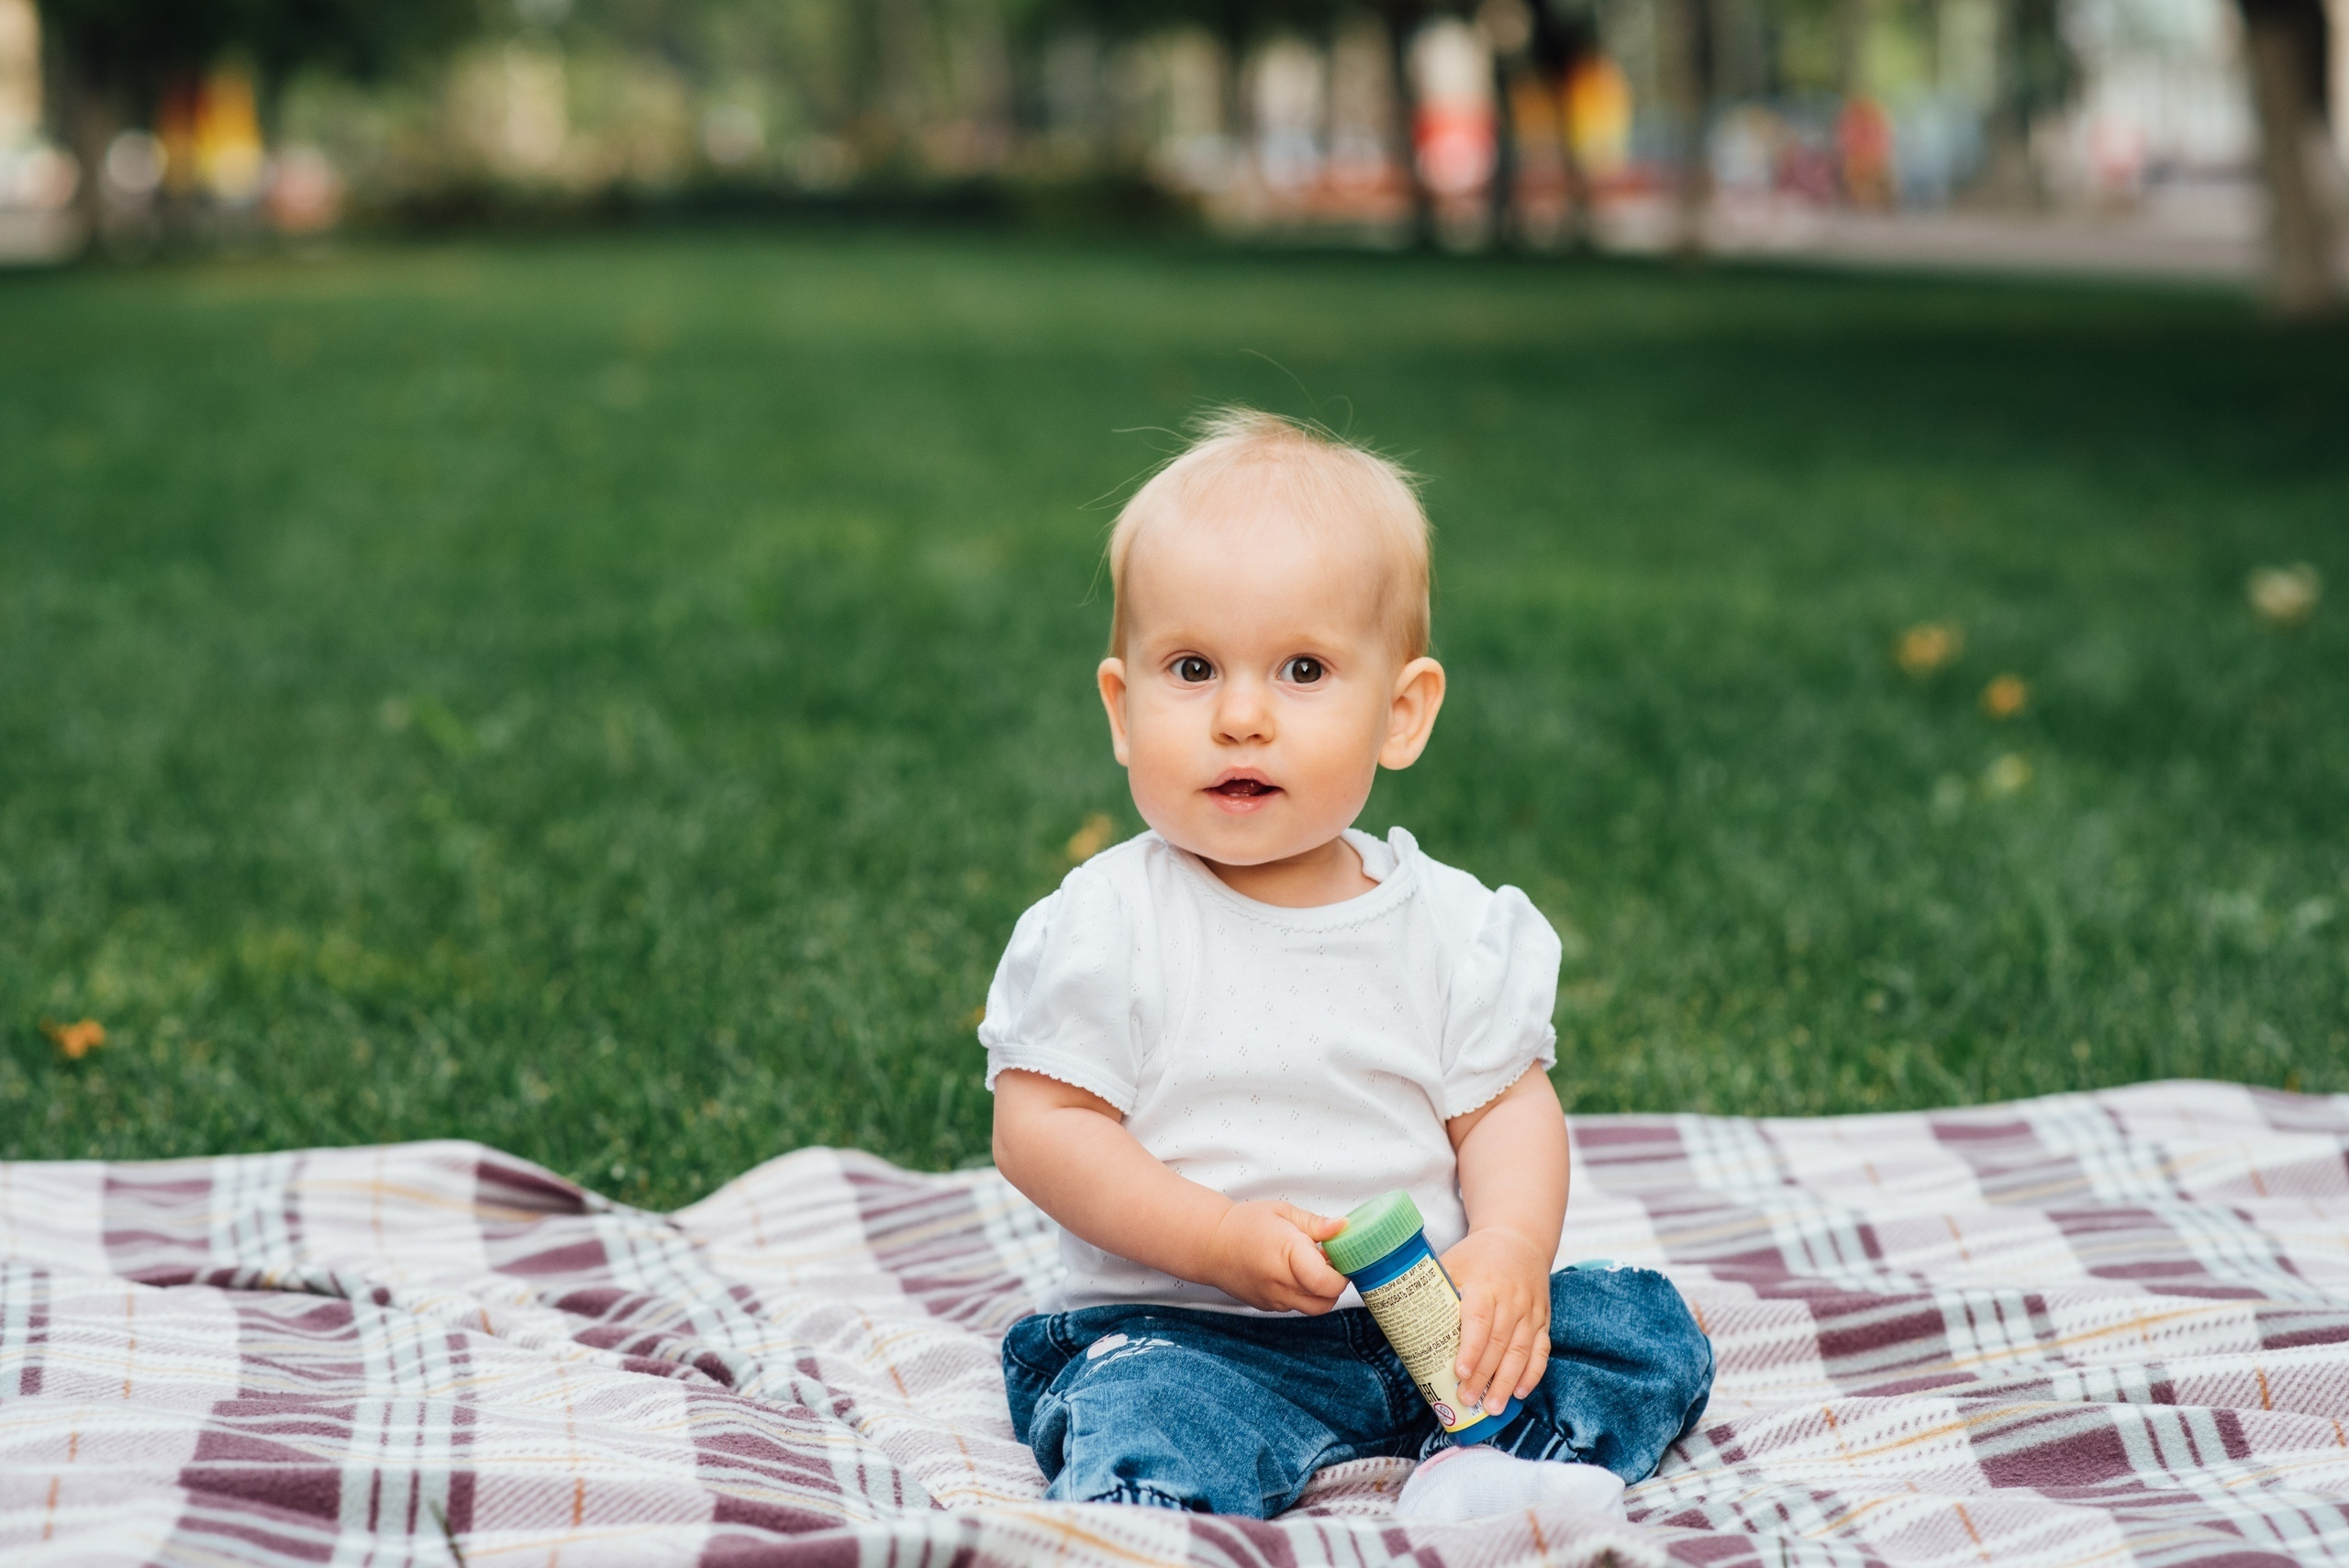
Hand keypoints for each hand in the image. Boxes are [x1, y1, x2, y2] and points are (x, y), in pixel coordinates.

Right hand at [1200, 1201, 1349, 1313]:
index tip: (1341, 1256)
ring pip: (1314, 1308)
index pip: (1327, 1282)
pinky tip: (1296, 1274)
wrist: (1210, 1244)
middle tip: (1331, 1262)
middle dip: (1336, 1284)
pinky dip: (1305, 1295)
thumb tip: (1343, 1227)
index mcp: (1287, 1253)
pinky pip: (1297, 1307)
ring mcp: (1273, 1298)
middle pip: (1326, 1300)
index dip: (1342, 1272)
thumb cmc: (1244, 1224)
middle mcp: (1280, 1282)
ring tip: (1312, 1267)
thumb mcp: (1283, 1212)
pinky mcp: (1268, 1306)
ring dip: (1322, 1292)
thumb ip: (1316, 1224)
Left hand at [1442, 1227, 1551, 1412]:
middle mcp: (1511, 1299)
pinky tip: (1521, 1392)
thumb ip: (1432, 1289)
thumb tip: (1397, 1319)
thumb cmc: (1477, 1255)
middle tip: (1467, 1400)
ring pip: (1521, 1352)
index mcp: (1485, 1284)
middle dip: (1483, 1376)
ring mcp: (1531, 1311)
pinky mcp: (1543, 1320)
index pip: (1478, 1319)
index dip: (1470, 1348)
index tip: (1459, 1372)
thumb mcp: (1452, 1262)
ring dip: (1507, 1383)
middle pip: (1499, 1343)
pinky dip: (1532, 1373)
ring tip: (1493, 1407)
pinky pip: (1541, 1350)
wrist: (1520, 1239)